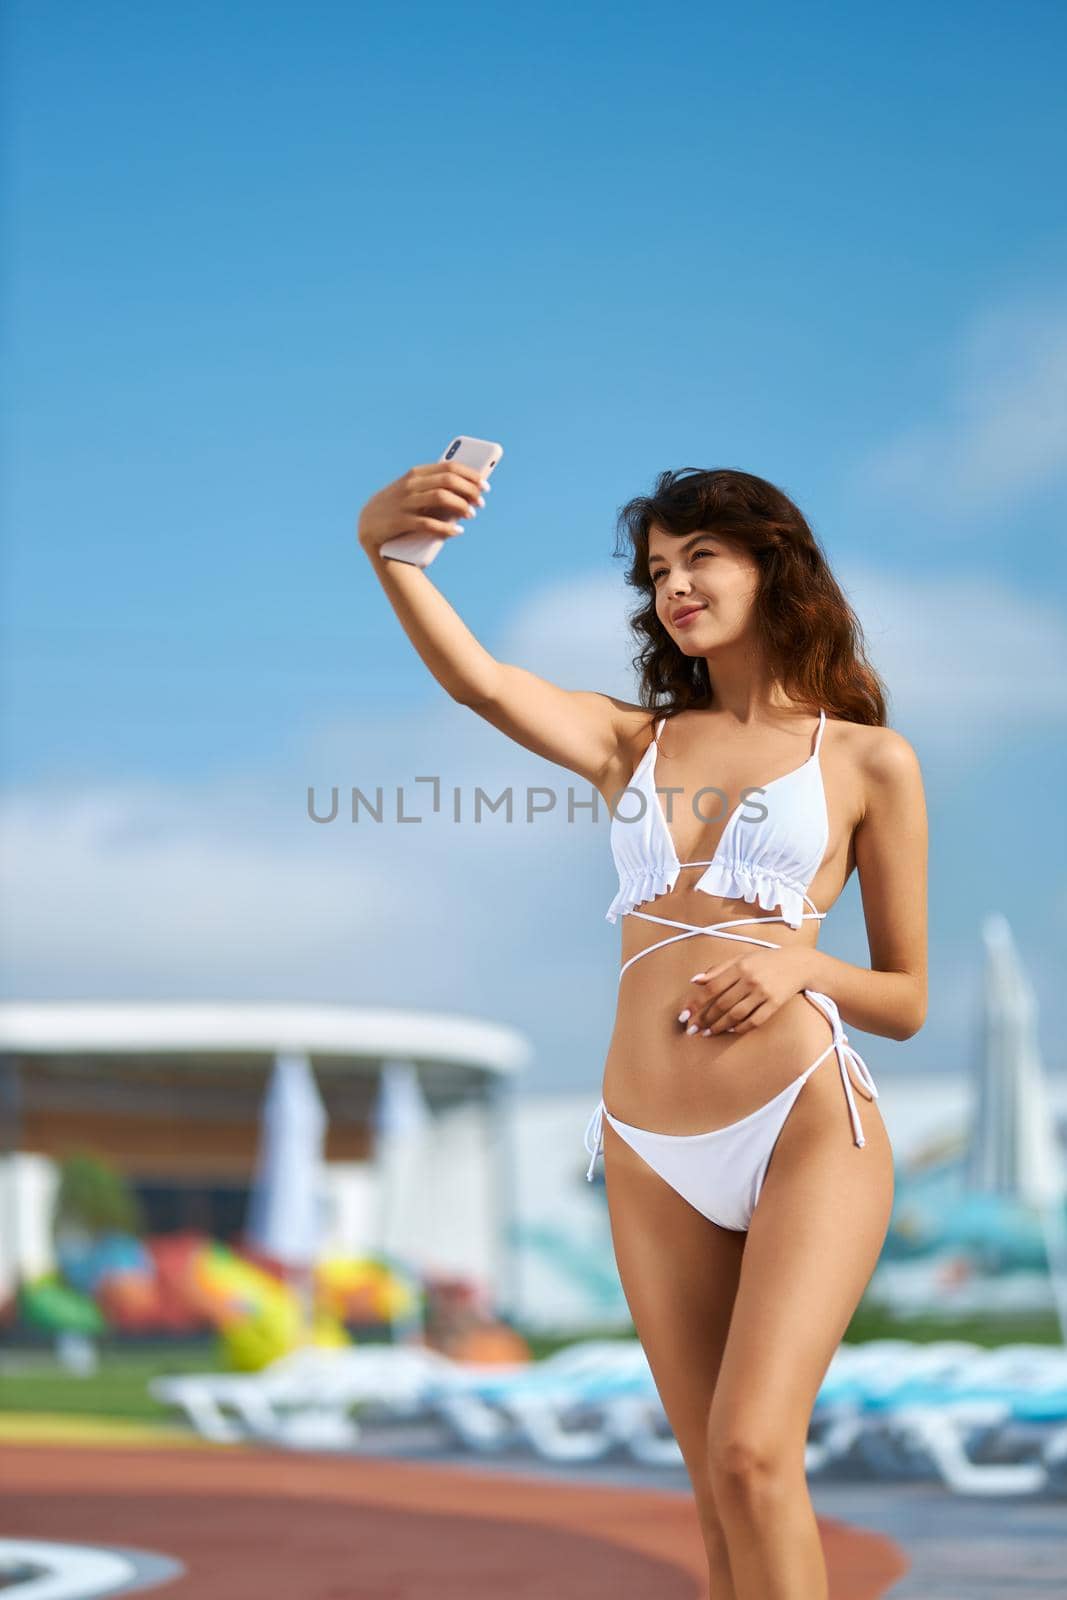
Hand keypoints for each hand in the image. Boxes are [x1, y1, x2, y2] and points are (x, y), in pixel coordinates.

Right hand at [357, 461, 487, 555]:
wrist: (368, 526)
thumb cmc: (399, 508)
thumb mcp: (413, 492)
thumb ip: (434, 488)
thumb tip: (468, 491)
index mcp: (416, 474)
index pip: (449, 467)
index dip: (471, 475)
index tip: (485, 485)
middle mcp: (410, 484)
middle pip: (448, 481)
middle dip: (469, 490)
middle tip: (481, 502)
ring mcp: (404, 502)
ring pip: (441, 498)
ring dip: (461, 506)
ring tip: (471, 514)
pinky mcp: (400, 521)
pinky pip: (429, 524)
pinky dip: (446, 528)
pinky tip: (457, 531)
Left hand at [679, 947, 810, 1035]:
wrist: (798, 964)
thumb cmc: (764, 960)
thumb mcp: (741, 958)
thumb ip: (718, 969)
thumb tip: (695, 980)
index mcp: (740, 966)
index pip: (712, 987)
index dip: (697, 1002)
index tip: (685, 1014)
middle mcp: (750, 980)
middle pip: (723, 1003)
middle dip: (706, 1018)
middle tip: (693, 1029)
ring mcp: (763, 993)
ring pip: (736, 1014)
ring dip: (720, 1026)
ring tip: (708, 1033)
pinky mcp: (775, 1004)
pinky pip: (755, 1020)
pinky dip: (741, 1027)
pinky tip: (731, 1030)